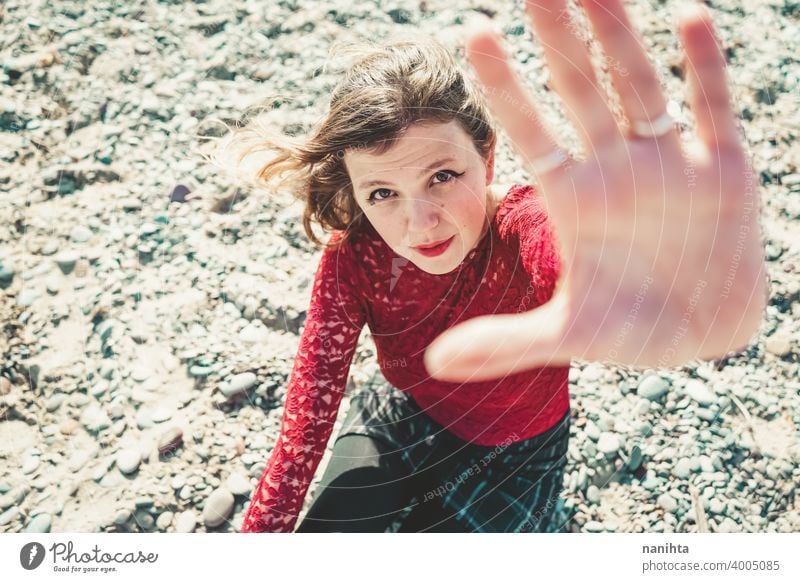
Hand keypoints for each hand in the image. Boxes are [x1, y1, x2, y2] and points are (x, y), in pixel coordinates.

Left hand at [424, 0, 768, 381]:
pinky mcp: (725, 171)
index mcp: (574, 199)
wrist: (705, 334)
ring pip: (640, 87)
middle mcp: (617, 169)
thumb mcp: (567, 336)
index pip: (530, 132)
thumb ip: (503, 342)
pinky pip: (714, 109)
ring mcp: (670, 163)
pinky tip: (687, 16)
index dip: (504, 87)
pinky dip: (704, 68)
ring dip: (619, 37)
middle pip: (581, 92)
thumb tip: (432, 365)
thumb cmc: (632, 329)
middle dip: (557, 40)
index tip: (471, 35)